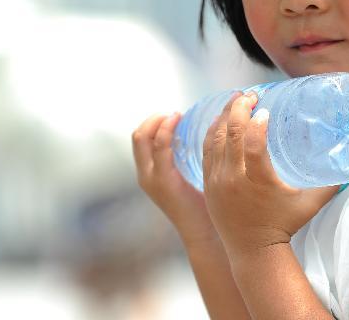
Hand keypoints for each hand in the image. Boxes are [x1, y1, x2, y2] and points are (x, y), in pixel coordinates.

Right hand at [133, 110, 228, 246]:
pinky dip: (167, 130)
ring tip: (179, 116)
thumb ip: (193, 161)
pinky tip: (180, 122)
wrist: (205, 234)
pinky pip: (160, 147)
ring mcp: (151, 178)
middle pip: (138, 135)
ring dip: (160, 121)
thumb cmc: (206, 207)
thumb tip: (209, 136)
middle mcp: (146, 175)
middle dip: (154, 119)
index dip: (155, 122)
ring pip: (143, 137)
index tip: (176, 115)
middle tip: (177, 114)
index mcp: (151, 175)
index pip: (141, 139)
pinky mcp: (162, 181)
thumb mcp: (193, 179)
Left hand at [202, 91, 337, 260]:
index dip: (258, 123)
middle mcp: (234, 179)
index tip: (266, 109)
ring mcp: (217, 180)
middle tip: (250, 94)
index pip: (253, 144)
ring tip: (236, 100)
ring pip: (215, 138)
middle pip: (231, 134)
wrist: (253, 251)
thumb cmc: (285, 225)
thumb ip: (331, 184)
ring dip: (224, 115)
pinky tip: (221, 119)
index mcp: (258, 182)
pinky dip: (212, 130)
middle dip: (239, 108)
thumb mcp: (310, 204)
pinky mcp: (208, 183)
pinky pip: (206, 150)